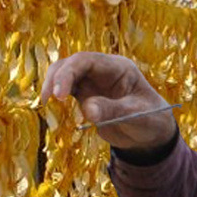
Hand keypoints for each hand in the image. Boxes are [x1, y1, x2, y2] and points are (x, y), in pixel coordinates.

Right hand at [40, 52, 176, 150]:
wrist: (151, 136)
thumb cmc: (150, 120)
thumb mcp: (137, 116)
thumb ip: (113, 110)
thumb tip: (87, 110)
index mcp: (117, 67)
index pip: (86, 60)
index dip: (68, 73)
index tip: (59, 95)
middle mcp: (102, 71)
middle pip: (71, 64)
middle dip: (56, 78)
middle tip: (48, 99)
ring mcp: (92, 83)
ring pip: (64, 74)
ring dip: (52, 85)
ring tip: (46, 103)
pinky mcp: (85, 96)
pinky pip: (65, 91)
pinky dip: (55, 97)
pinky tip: (51, 109)